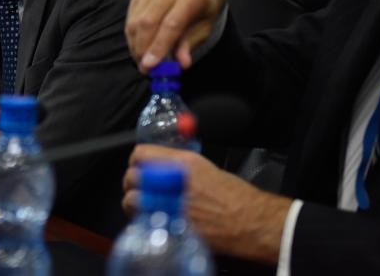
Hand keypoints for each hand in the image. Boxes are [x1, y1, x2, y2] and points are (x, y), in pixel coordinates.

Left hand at [123, 145, 290, 264]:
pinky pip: (142, 221)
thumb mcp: (204, 166)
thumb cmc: (233, 195)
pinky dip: (143, 220)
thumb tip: (160, 165)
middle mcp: (170, 182)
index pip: (140, 154)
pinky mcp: (168, 226)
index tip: (140, 166)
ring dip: (134, 202)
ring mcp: (167, 205)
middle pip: (131, 177)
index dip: (138, 160)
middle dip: (133, 182)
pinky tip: (154, 219)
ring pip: (130, 201)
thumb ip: (177, 163)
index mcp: (180, 163)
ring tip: (145, 205)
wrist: (249, 221)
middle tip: (141, 187)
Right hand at [125, 0, 225, 71]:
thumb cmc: (203, 7)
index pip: (171, 24)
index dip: (159, 46)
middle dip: (143, 48)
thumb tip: (181, 64)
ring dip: (135, 44)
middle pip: (148, 21)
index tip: (150, 66)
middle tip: (144, 68)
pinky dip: (132, 35)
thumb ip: (190, 43)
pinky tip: (138, 46)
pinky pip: (130, 16)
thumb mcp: (205, 27)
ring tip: (141, 60)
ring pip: (135, 20)